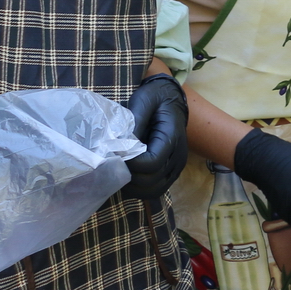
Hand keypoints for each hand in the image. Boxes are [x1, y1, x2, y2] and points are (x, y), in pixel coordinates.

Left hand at [124, 73, 189, 199]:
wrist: (171, 99)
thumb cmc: (155, 99)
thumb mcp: (143, 102)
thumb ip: (134, 123)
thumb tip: (120, 144)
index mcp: (172, 138)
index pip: (151, 163)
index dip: (130, 164)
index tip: (114, 154)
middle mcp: (177, 157)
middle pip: (152, 181)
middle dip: (129, 177)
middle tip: (112, 165)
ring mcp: (175, 167)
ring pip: (154, 190)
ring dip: (133, 187)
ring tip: (118, 173)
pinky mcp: (170, 172)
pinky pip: (156, 190)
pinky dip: (139, 189)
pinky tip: (127, 177)